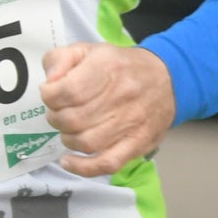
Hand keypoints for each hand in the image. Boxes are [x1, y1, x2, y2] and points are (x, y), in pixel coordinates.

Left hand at [42, 42, 175, 175]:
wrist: (169, 78)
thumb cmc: (121, 66)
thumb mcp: (87, 50)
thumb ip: (59, 59)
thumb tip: (49, 82)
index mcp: (107, 69)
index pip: (66, 91)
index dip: (49, 96)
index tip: (50, 94)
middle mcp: (121, 96)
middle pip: (73, 119)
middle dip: (56, 118)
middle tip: (58, 112)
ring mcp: (131, 123)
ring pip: (86, 142)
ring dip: (67, 138)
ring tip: (68, 129)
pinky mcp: (139, 143)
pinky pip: (108, 163)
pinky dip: (84, 168)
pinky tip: (69, 161)